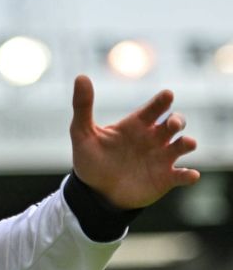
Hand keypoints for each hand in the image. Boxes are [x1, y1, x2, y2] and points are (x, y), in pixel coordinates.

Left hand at [70, 74, 199, 209]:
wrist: (93, 193)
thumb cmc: (91, 161)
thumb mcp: (82, 134)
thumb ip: (82, 107)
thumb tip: (80, 77)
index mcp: (136, 125)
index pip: (155, 107)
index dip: (162, 101)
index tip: (166, 96)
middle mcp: (153, 138)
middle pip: (175, 122)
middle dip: (178, 120)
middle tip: (172, 124)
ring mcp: (161, 158)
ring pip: (184, 144)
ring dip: (187, 143)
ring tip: (185, 144)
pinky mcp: (165, 178)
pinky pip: (183, 175)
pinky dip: (189, 175)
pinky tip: (190, 175)